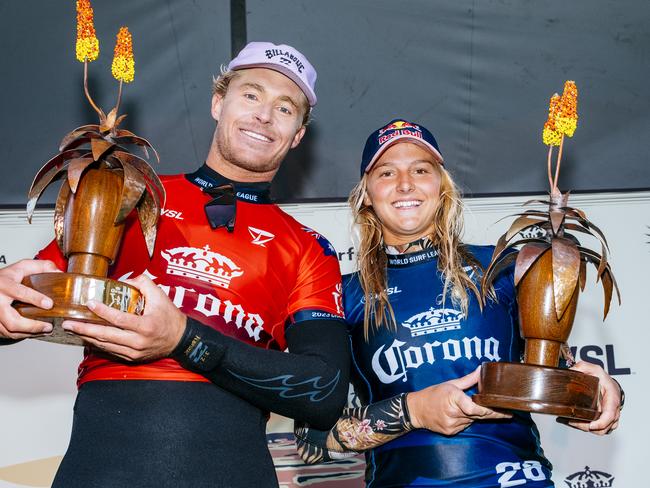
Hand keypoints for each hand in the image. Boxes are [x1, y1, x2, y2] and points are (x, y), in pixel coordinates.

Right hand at [0, 259, 60, 338]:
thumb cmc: (6, 277)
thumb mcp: (22, 267)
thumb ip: (41, 267)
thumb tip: (58, 272)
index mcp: (4, 285)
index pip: (20, 293)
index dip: (35, 299)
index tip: (49, 304)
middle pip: (12, 320)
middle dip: (33, 326)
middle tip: (49, 326)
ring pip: (10, 330)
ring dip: (29, 333)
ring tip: (45, 330)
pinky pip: (7, 333)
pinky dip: (22, 335)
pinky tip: (34, 332)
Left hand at [61, 274, 185, 361]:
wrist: (180, 340)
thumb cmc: (171, 318)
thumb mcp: (160, 296)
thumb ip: (143, 284)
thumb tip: (125, 280)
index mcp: (145, 326)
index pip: (119, 319)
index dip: (102, 312)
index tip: (89, 303)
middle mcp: (138, 341)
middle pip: (105, 336)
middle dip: (84, 329)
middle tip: (68, 323)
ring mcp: (134, 352)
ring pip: (105, 346)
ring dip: (87, 337)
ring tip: (73, 329)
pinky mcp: (132, 358)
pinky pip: (110, 351)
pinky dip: (97, 345)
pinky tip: (87, 338)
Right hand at [406, 367, 511, 435]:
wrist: (416, 410)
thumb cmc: (433, 394)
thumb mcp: (450, 383)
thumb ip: (468, 380)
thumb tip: (481, 370)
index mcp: (452, 398)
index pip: (473, 407)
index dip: (486, 409)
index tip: (499, 409)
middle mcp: (452, 413)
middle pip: (476, 415)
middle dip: (491, 413)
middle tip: (508, 413)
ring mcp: (451, 424)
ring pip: (472, 420)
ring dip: (477, 415)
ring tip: (479, 409)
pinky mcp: (450, 431)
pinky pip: (465, 425)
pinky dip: (467, 420)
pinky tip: (462, 415)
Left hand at [558, 361, 621, 434]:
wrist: (609, 384)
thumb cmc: (604, 379)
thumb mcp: (594, 369)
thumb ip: (583, 367)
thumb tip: (571, 370)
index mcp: (612, 400)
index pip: (610, 416)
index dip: (601, 423)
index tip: (591, 425)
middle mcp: (613, 412)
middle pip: (603, 427)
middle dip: (585, 426)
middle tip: (570, 421)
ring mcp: (609, 419)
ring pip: (599, 431)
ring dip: (582, 428)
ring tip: (566, 421)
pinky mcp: (603, 422)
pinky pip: (596, 430)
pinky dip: (583, 427)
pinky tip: (569, 421)